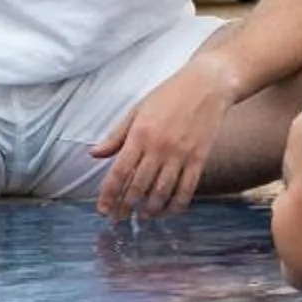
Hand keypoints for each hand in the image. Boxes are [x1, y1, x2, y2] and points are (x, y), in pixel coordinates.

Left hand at [92, 51, 235, 219]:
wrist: (207, 84)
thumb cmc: (169, 94)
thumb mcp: (137, 110)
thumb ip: (116, 135)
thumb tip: (94, 154)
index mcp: (140, 134)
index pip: (119, 172)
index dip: (109, 194)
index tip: (103, 209)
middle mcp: (159, 147)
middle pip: (138, 186)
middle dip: (126, 206)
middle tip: (119, 218)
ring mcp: (181, 154)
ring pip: (162, 192)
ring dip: (150, 209)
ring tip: (142, 216)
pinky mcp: (199, 158)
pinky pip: (187, 189)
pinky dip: (176, 205)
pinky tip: (167, 211)